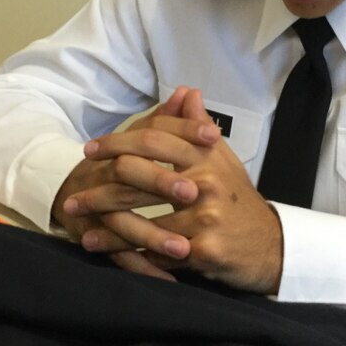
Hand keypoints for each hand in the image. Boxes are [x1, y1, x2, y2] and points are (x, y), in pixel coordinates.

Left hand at [74, 88, 284, 293]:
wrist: (272, 246)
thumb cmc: (238, 201)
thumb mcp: (224, 160)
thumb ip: (198, 128)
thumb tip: (186, 92)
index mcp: (206, 156)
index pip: (153, 139)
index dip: (116, 143)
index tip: (89, 151)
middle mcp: (205, 182)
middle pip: (138, 176)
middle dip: (100, 187)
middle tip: (73, 194)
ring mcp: (204, 217)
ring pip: (140, 219)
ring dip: (104, 224)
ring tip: (79, 225)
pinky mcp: (202, 250)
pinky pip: (154, 252)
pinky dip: (126, 253)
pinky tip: (103, 251)